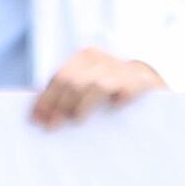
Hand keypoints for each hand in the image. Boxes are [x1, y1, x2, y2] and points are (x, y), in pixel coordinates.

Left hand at [32, 48, 166, 127]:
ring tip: (77, 120)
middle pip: (73, 81)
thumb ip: (67, 92)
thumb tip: (39, 113)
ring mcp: (120, 68)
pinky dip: (121, 98)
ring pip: (95, 85)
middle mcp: (100, 59)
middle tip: (52, 127)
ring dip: (83, 104)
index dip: (46, 100)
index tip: (37, 120)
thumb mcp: (86, 84)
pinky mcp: (140, 80)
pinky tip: (115, 107)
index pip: (59, 77)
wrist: (148, 79)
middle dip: (60, 105)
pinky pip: (127, 89)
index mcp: (84, 58)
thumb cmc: (109, 87)